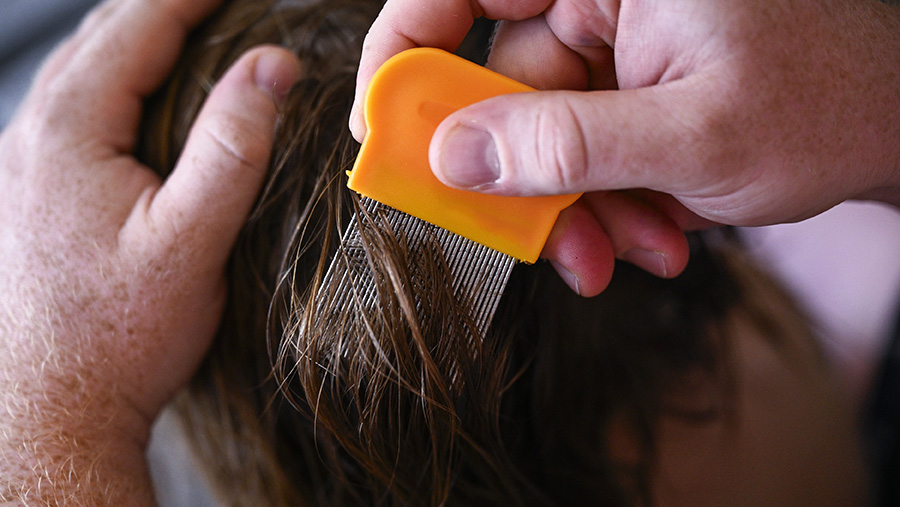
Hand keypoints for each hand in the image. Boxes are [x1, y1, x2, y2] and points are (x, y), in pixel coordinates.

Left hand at [0, 0, 300, 500]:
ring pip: (85, 71)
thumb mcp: (191, 238)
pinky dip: (118, 83)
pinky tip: (145, 102)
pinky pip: (75, 109)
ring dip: (138, 42)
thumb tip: (270, 67)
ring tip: (192, 32)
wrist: (52, 406)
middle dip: (166, 8)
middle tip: (221, 3)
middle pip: (104, 37)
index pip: (136, 24)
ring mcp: (23, 161)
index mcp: (71, 128)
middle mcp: (33, 133)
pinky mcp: (30, 191)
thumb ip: (232, 146)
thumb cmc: (117, 334)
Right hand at [351, 0, 899, 295]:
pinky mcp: (628, 90)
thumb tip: (452, 156)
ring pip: (543, 136)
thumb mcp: (689, 136)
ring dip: (580, 207)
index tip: (387, 131)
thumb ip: (563, 145)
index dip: (405, 52)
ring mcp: (614, 46)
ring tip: (637, 251)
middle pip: (501, 84)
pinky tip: (659, 233)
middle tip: (548, 247)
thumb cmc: (826, 106)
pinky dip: (608, 202)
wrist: (897, 128)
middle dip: (527, 179)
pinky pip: (582, 151)